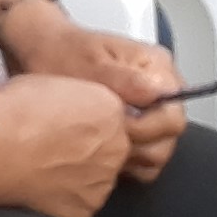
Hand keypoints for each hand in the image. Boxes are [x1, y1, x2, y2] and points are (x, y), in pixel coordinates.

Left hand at [0, 0, 184, 180]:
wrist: (44, 54)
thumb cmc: (64, 54)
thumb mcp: (90, 63)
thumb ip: (123, 79)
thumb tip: (156, 92)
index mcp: (158, 67)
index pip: (173, 112)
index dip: (146, 128)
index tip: (114, 126)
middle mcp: (163, 89)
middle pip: (170, 134)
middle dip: (137, 142)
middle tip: (103, 136)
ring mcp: (153, 111)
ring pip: (159, 151)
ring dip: (131, 155)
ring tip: (98, 142)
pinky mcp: (140, 128)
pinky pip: (145, 159)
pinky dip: (125, 162)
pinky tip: (101, 150)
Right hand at [0, 73, 133, 216]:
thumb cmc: (15, 110)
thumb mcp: (54, 83)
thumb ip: (79, 101)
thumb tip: (76, 114)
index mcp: (111, 110)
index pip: (111, 118)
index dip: (86, 122)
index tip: (64, 126)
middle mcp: (116, 148)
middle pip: (110, 151)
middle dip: (90, 152)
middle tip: (55, 150)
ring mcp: (102, 183)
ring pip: (97, 180)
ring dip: (79, 177)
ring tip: (45, 170)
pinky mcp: (84, 211)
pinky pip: (79, 205)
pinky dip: (64, 201)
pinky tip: (41, 189)